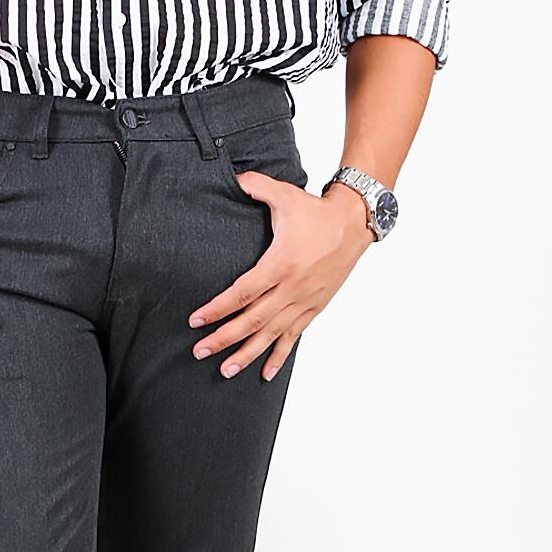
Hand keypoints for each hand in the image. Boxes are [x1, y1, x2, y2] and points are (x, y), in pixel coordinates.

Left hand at [188, 176, 373, 379]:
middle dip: (224, 337)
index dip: (218, 308)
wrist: (354, 224)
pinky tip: (266, 373)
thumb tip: (233, 178)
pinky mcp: (315, 306)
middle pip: (253, 320)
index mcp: (281, 263)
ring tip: (226, 370)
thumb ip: (255, 186)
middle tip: (200, 352)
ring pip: (272, 333)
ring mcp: (304, 300)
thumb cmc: (316, 211)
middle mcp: (292, 287)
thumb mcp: (285, 195)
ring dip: (248, 353)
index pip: (243, 292)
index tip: (196, 321)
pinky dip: (280, 355)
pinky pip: (294, 336)